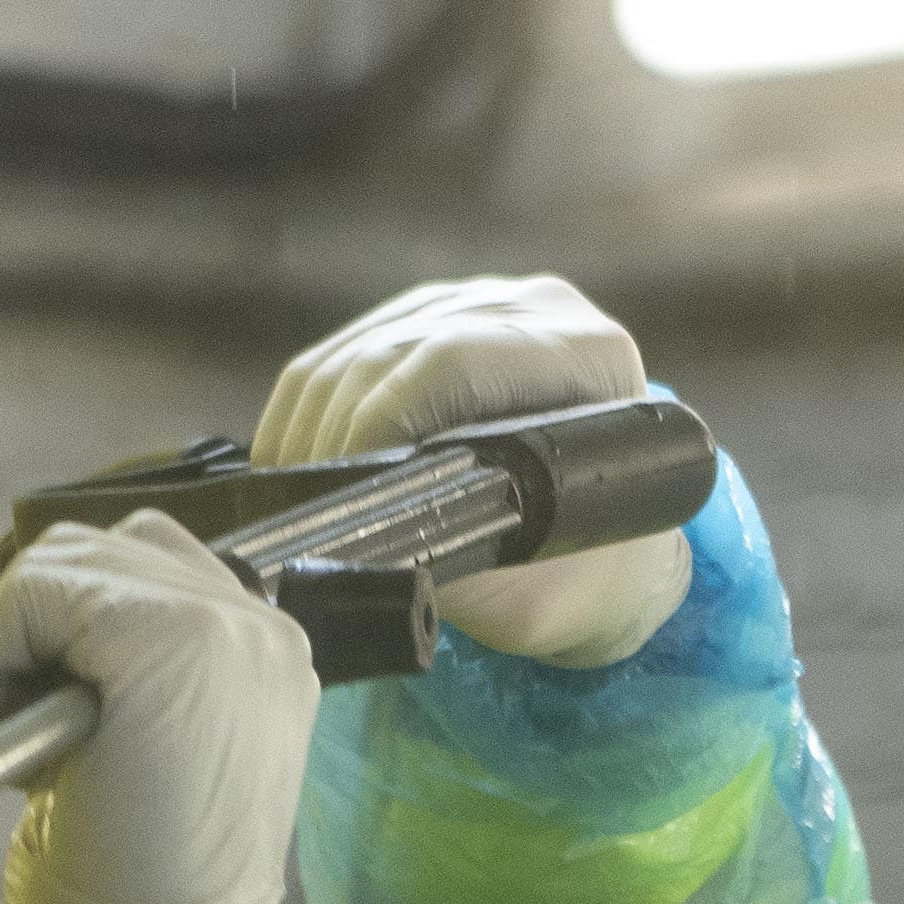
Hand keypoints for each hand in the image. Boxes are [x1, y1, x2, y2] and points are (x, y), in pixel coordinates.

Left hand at [0, 508, 316, 903]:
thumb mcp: (150, 771)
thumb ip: (126, 691)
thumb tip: (46, 647)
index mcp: (269, 661)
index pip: (154, 570)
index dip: (70, 629)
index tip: (52, 727)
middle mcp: (263, 630)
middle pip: (113, 546)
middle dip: (40, 619)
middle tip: (26, 735)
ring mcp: (226, 628)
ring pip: (70, 557)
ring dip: (15, 634)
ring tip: (27, 746)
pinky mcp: (170, 641)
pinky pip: (40, 589)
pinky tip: (14, 745)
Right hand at [252, 273, 692, 667]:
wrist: (609, 551)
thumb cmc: (584, 579)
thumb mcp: (538, 601)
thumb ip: (465, 568)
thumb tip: (374, 545)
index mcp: (589, 357)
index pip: (457, 358)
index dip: (380, 417)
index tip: (343, 491)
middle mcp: (538, 309)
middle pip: (395, 349)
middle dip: (331, 434)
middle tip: (307, 510)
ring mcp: (483, 302)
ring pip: (357, 347)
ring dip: (306, 426)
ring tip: (296, 498)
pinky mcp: (433, 315)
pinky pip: (342, 349)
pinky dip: (303, 411)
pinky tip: (295, 467)